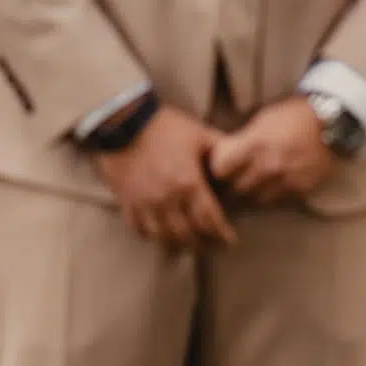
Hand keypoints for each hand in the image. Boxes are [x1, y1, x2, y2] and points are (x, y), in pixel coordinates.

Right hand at [94, 108, 235, 251]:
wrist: (123, 120)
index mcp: (188, 183)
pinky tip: (159, 234)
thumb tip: (242, 158)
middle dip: (204, 243)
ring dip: (179, 244)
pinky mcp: (127, 202)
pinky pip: (139, 229)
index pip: (210, 220)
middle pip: (189, 235)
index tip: (229, 240)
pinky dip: (151, 235)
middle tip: (212, 245)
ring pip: (164, 237)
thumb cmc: (164, 125)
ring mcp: (145, 203)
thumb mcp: (199, 133)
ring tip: (188, 245)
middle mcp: (167, 199)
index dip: (222, 234)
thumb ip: (221, 148)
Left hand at [208, 99, 336, 206]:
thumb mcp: (261, 121)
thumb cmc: (291, 117)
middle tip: (231, 181)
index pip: (219, 170)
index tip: (219, 168)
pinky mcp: (300, 190)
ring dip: (250, 194)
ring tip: (251, 185)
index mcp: (254, 144)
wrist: (331, 124)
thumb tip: (222, 158)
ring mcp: (285, 180)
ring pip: (254, 200)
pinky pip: (276, 203)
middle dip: (230, 186)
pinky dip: (271, 197)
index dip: (216, 170)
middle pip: (235, 189)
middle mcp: (268, 166)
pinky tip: (271, 186)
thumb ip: (242, 142)